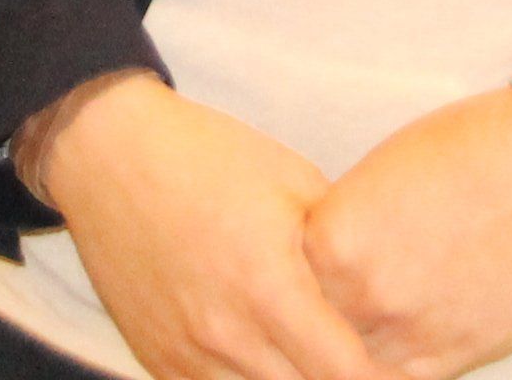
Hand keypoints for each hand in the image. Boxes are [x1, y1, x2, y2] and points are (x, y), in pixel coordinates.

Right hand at [19, 73, 392, 379]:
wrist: (107, 154)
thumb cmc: (209, 158)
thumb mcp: (295, 185)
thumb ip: (341, 251)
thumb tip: (388, 290)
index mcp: (268, 286)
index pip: (348, 375)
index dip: (385, 378)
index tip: (403, 366)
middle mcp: (225, 333)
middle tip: (362, 360)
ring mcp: (187, 354)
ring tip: (314, 357)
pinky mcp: (158, 361)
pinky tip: (268, 360)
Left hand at [300, 90, 511, 379]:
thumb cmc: (466, 152)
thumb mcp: (379, 178)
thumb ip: (343, 232)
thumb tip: (323, 267)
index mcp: (331, 239)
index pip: (284, 284)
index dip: (290, 286)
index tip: (291, 287)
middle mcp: (361, 291)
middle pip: (313, 331)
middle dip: (315, 325)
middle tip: (320, 318)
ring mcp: (407, 330)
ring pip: (353, 365)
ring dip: (349, 353)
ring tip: (359, 334)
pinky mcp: (454, 355)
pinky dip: (389, 372)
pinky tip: (390, 353)